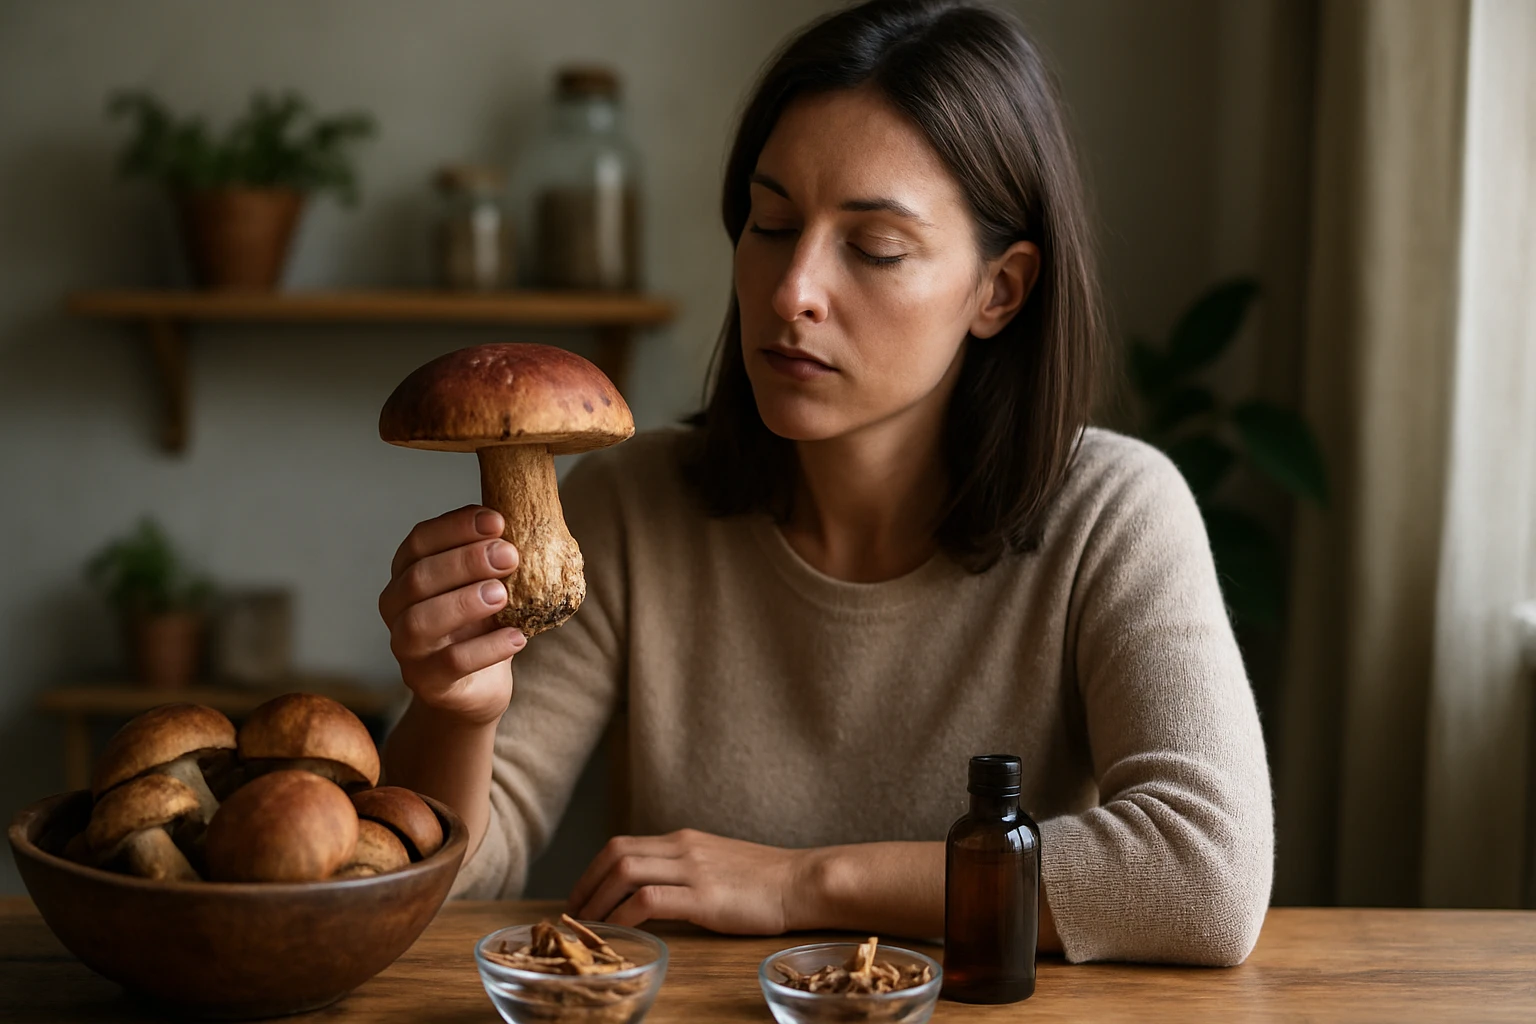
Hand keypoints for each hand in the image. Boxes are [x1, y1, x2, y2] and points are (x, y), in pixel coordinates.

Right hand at [379, 505, 525, 725]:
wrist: (478, 687)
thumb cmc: (482, 624)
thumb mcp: (487, 583)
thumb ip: (494, 556)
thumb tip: (528, 517)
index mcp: (408, 572)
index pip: (419, 541)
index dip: (455, 527)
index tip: (497, 521)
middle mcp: (397, 607)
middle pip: (418, 578)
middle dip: (465, 561)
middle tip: (509, 555)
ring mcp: (406, 648)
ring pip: (420, 621)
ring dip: (464, 602)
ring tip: (503, 595)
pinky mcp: (426, 682)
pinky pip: (451, 663)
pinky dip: (487, 648)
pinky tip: (518, 637)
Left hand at [567, 829, 815, 934]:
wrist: (801, 882)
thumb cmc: (766, 881)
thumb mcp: (717, 863)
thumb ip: (686, 869)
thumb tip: (656, 889)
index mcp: (683, 840)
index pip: (622, 845)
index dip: (593, 871)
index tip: (581, 897)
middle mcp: (682, 848)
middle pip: (615, 854)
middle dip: (586, 884)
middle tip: (574, 913)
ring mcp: (693, 870)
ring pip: (625, 872)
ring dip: (598, 900)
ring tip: (588, 926)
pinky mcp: (704, 896)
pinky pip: (649, 900)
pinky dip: (625, 915)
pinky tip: (620, 932)